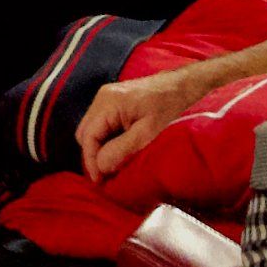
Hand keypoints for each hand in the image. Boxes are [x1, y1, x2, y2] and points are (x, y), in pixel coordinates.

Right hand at [79, 65, 203, 181]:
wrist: (181, 86)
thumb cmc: (168, 106)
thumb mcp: (147, 132)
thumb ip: (121, 149)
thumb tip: (100, 167)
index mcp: (108, 102)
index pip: (88, 136)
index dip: (91, 161)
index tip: (100, 181)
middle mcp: (102, 97)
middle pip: (85, 133)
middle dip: (93, 155)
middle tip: (106, 174)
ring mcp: (107, 97)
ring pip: (91, 129)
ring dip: (99, 147)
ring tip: (112, 164)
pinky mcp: (114, 100)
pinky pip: (101, 123)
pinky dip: (105, 138)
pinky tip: (118, 148)